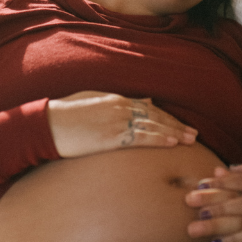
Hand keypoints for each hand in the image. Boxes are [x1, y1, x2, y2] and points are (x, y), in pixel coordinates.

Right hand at [47, 92, 197, 157]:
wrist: (47, 124)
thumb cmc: (65, 114)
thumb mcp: (93, 101)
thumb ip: (119, 102)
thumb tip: (145, 102)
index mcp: (115, 98)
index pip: (148, 109)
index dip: (167, 118)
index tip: (180, 125)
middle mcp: (120, 108)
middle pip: (155, 117)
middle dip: (176, 125)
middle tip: (194, 134)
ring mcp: (116, 122)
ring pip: (152, 127)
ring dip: (173, 133)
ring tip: (189, 140)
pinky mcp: (111, 137)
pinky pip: (140, 138)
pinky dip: (158, 139)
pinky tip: (171, 143)